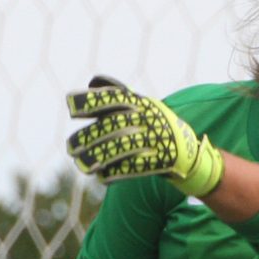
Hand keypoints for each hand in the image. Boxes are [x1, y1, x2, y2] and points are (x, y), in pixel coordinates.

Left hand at [66, 75, 225, 196]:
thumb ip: (116, 94)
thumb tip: (93, 81)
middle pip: (114, 125)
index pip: (113, 98)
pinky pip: (137, 166)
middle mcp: (148, 118)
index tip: (70, 107)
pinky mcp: (162, 160)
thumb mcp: (140, 105)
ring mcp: (156, 139)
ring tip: (82, 165)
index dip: (92, 101)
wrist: (189, 150)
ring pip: (123, 147)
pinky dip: (118, 172)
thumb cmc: (155, 125)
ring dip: (100, 156)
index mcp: (140, 102)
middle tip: (70, 148)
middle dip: (90, 137)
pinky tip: (102, 177)